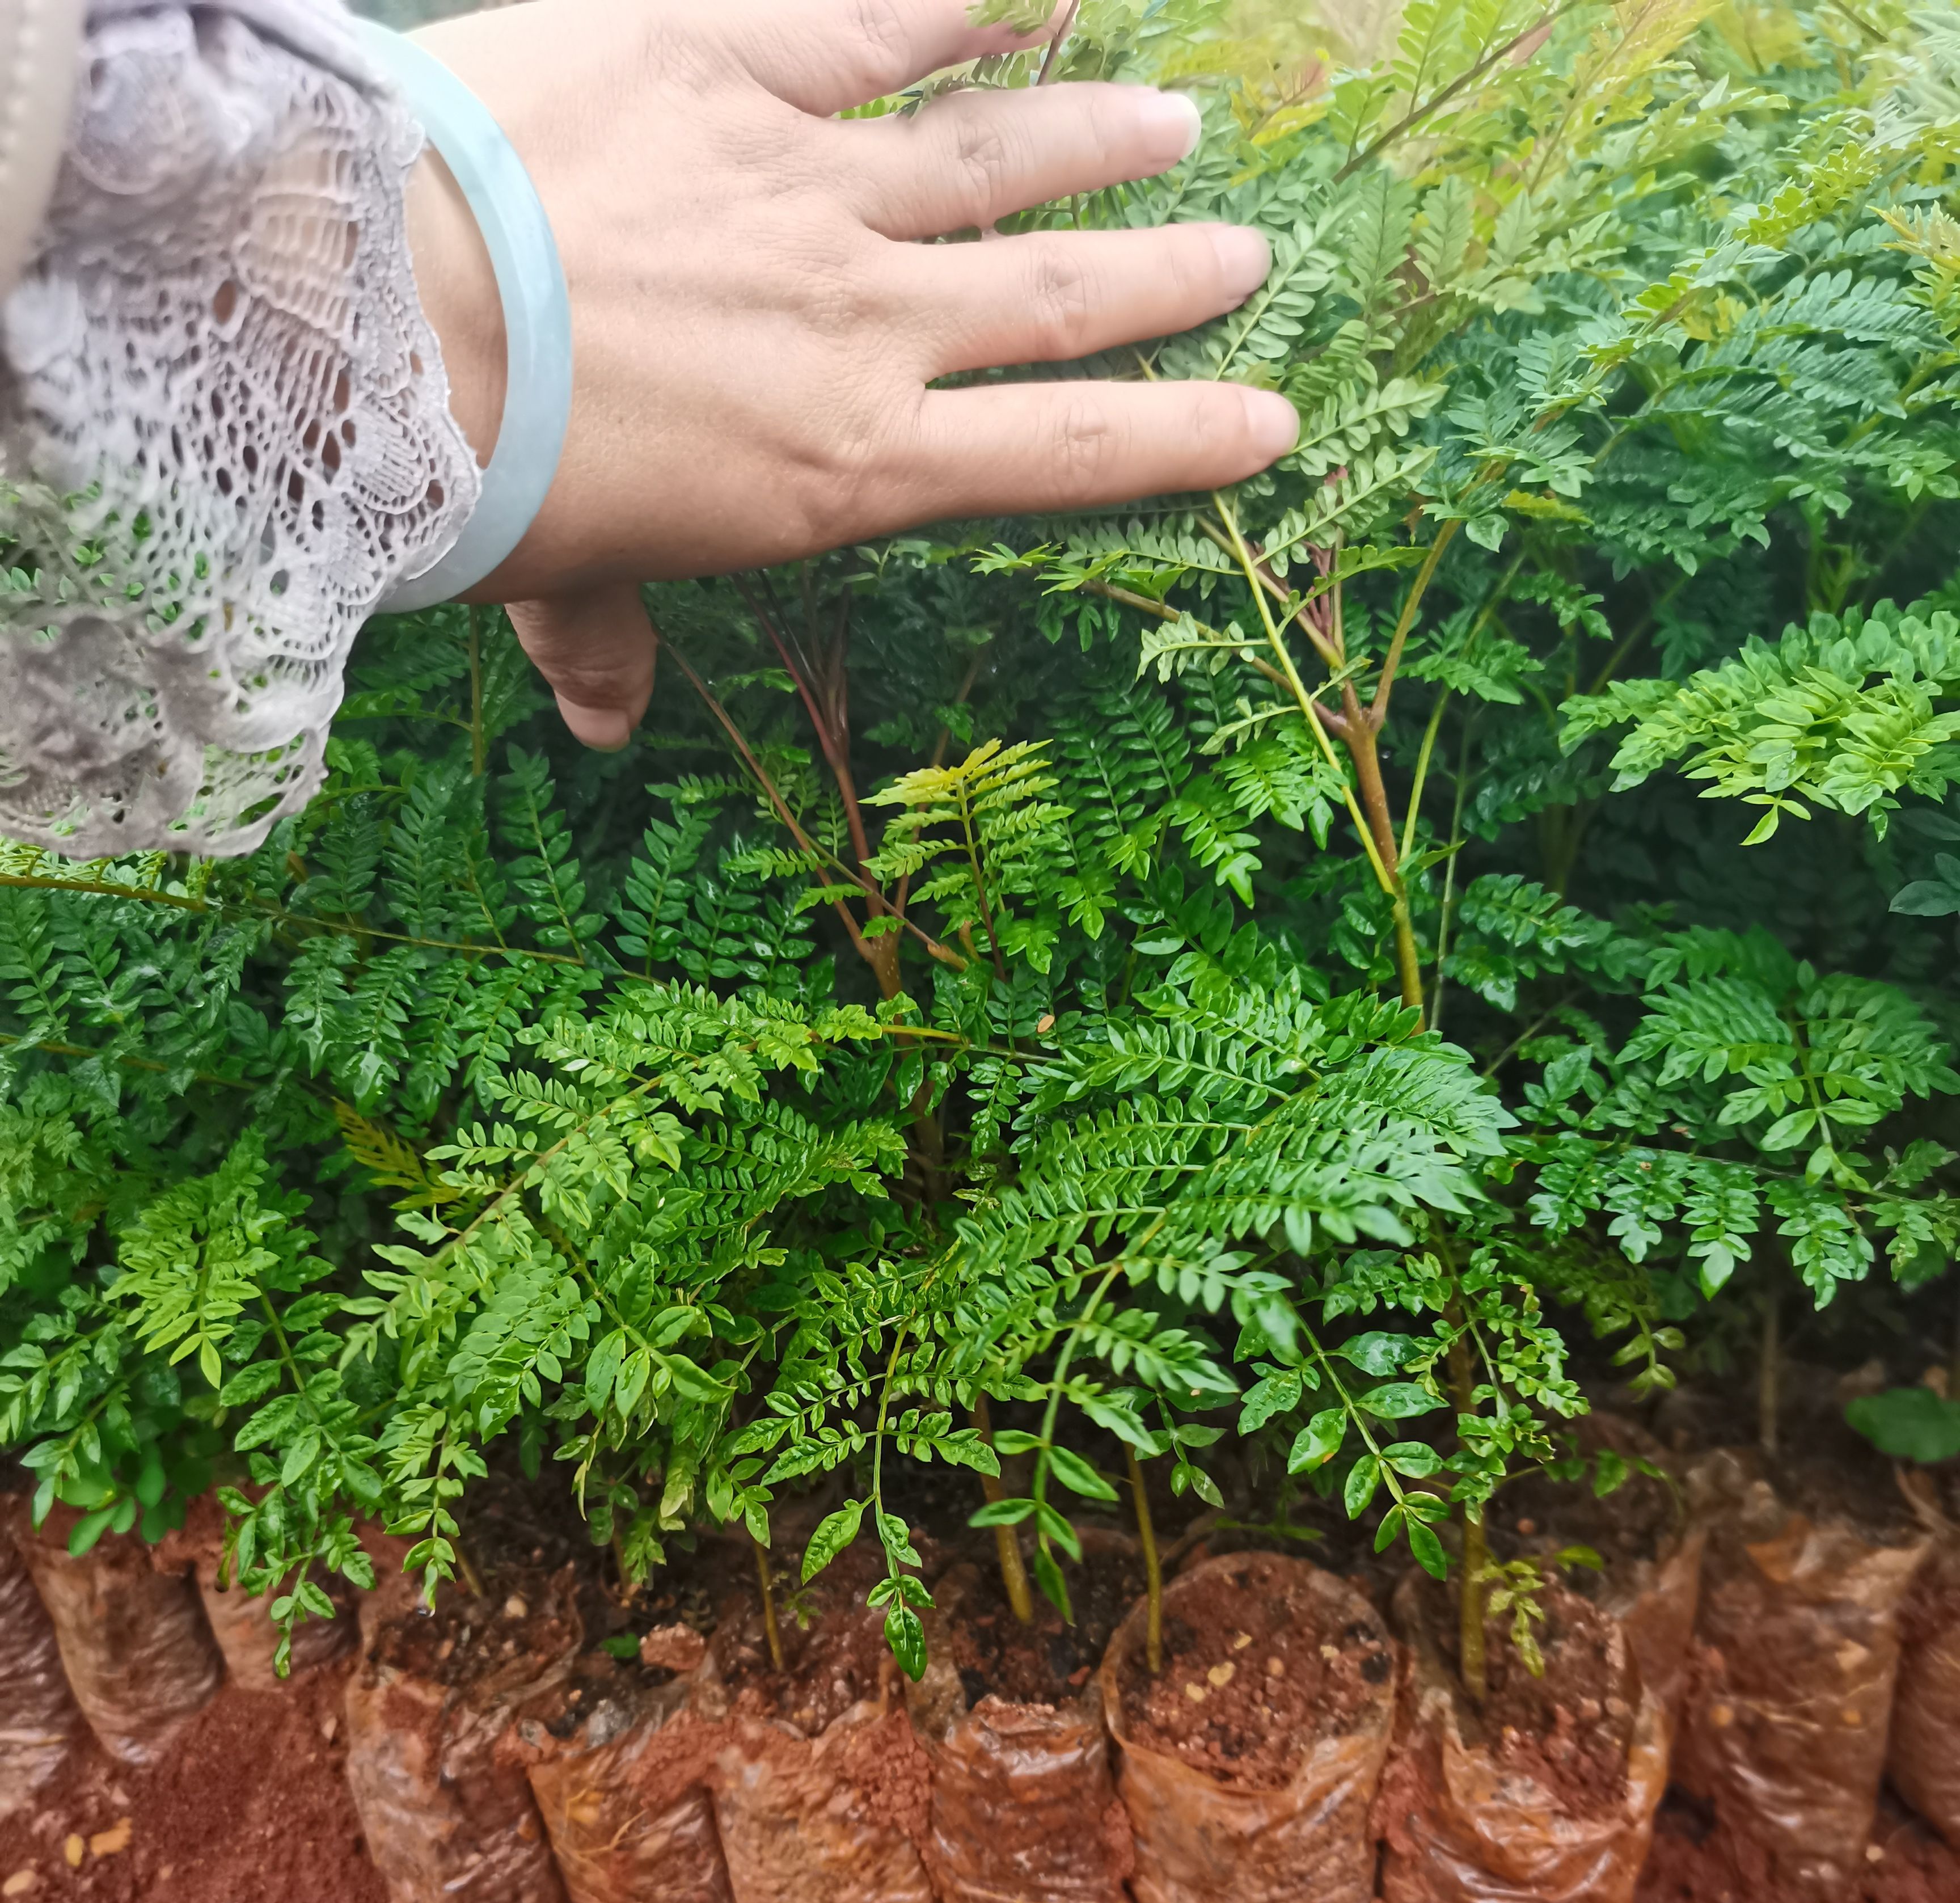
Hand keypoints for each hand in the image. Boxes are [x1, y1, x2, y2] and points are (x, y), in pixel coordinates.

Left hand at [408, 0, 1296, 747]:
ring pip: (994, 155)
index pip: (1057, 453)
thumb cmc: (471, 480)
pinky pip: (873, 15)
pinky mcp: (722, 57)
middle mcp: (860, 326)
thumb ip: (603, 643)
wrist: (376, 322)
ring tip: (1178, 128)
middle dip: (1164, 280)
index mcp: (841, 471)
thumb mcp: (557, 584)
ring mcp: (803, 185)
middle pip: (1054, 296)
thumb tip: (604, 722)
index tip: (1270, 421)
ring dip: (1095, 140)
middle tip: (1247, 257)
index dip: (1178, 437)